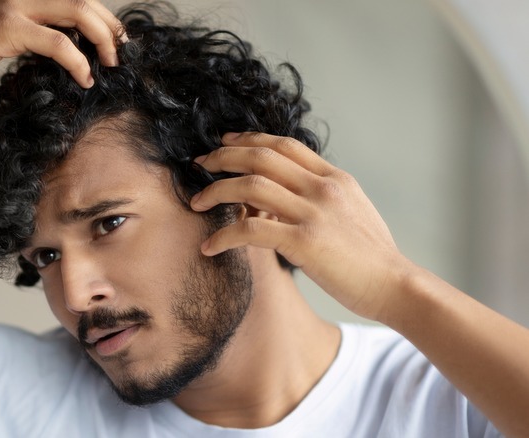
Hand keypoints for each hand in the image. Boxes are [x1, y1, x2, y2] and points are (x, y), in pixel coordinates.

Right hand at [0, 0, 126, 97]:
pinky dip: (78, 62)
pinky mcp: (6, 27)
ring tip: (110, 65)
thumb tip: (75, 41)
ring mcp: (13, 3)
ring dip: (102, 40)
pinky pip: (58, 43)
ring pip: (78, 13)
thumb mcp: (7, 31)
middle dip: (110, 27)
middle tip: (120, 54)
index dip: (103, 17)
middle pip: (83, 0)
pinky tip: (84, 78)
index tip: (115, 42)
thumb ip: (37, 27)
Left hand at [190, 132, 413, 320]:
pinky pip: (250, 228)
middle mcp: (323, 188)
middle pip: (261, 157)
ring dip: (216, 191)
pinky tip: (209, 246)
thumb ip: (319, 197)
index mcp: (334, 178)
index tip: (225, 141)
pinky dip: (223, 235)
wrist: (396, 285)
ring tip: (196, 202)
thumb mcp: (351, 211)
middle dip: (224, 156)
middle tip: (200, 163)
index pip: (284, 145)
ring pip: (250, 187)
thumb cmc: (371, 256)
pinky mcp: (303, 241)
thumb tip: (280, 196)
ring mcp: (313, 213)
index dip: (249, 139)